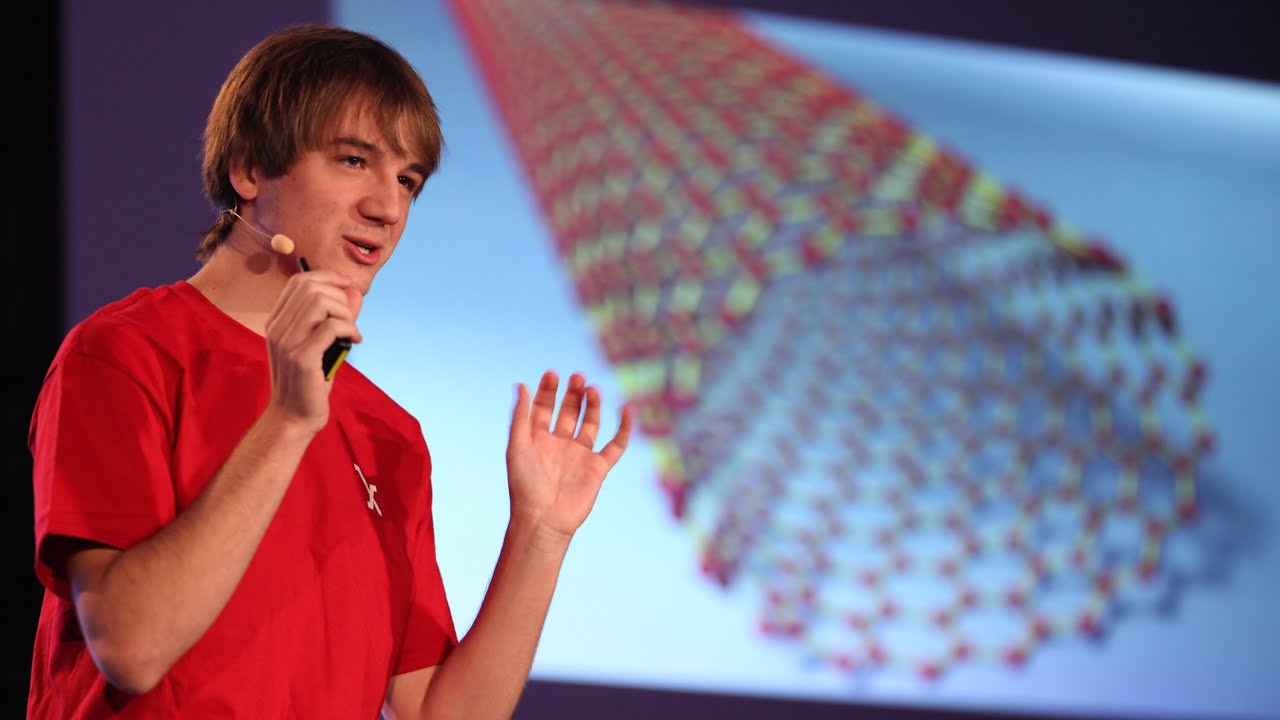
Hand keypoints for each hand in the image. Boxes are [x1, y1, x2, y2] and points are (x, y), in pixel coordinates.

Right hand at [263, 270, 362, 431]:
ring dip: (345, 312)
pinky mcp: (301, 358)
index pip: (299, 282)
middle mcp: (277, 328)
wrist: (293, 417)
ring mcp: (286, 342)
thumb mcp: (320, 344)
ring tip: (351, 331)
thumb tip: (354, 292)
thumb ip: (333, 318)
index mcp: (276, 322)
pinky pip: (331, 327)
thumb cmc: (309, 381)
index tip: (348, 284)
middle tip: (351, 318)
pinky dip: (349, 329)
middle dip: (340, 296)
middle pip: (311, 287)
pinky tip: (355, 341)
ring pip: (320, 302)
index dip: (327, 276)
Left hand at [506, 371, 631, 545]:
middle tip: (577, 377)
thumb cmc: (524, 486)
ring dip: (592, 405)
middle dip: (572, 393)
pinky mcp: (598, 468)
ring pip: (591, 423)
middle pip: (569, 411)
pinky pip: (616, 445)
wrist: (543, 520)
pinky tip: (627, 409)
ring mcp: (580, 455)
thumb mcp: (517, 446)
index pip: (543, 407)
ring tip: (592, 389)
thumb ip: (520, 416)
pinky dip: (624, 428)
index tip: (553, 374)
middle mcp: (559, 445)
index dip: (547, 390)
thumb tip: (520, 384)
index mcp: (537, 439)